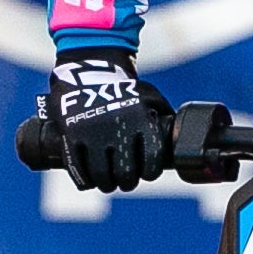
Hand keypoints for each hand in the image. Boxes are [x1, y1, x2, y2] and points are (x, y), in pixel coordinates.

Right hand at [47, 53, 171, 192]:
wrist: (87, 69)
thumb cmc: (122, 88)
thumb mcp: (149, 96)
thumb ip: (163, 115)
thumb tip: (180, 136)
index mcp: (141, 120)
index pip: (152, 160)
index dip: (150, 173)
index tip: (146, 174)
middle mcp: (119, 128)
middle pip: (126, 173)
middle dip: (127, 181)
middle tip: (125, 180)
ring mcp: (94, 132)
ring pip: (102, 175)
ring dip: (106, 184)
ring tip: (108, 183)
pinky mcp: (72, 134)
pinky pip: (78, 168)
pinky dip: (84, 179)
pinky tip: (89, 180)